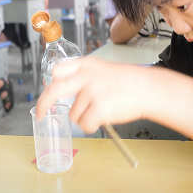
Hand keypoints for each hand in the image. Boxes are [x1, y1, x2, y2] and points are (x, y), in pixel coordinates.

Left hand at [36, 57, 152, 132]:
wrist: (150, 89)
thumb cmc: (132, 82)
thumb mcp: (105, 70)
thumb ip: (86, 77)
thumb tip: (69, 91)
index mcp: (87, 65)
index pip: (59, 70)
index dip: (53, 82)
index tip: (49, 90)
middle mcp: (85, 77)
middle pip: (54, 91)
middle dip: (44, 104)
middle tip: (42, 114)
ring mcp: (91, 93)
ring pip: (74, 115)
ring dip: (85, 117)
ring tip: (104, 110)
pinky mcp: (97, 109)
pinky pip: (85, 125)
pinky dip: (92, 126)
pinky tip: (105, 119)